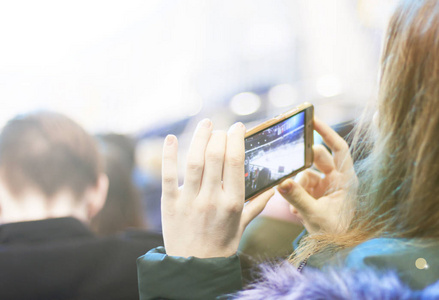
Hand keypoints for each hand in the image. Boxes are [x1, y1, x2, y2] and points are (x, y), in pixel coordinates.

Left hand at [161, 119, 274, 257]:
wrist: (195, 267)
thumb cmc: (222, 244)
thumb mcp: (243, 225)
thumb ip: (258, 204)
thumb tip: (274, 188)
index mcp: (233, 202)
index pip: (236, 161)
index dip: (236, 139)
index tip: (237, 128)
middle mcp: (212, 199)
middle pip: (215, 156)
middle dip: (219, 136)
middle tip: (220, 129)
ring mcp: (189, 201)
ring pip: (194, 161)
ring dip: (199, 137)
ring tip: (205, 124)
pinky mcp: (169, 203)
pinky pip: (168, 175)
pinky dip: (168, 155)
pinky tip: (171, 138)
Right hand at [278, 118, 355, 233]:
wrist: (333, 251)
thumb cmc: (335, 234)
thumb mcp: (315, 214)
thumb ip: (297, 197)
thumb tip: (281, 181)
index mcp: (346, 180)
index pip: (338, 148)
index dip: (327, 132)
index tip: (312, 120)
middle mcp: (337, 180)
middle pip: (316, 159)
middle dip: (302, 165)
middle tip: (288, 163)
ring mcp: (325, 187)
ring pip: (305, 174)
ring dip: (296, 187)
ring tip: (294, 205)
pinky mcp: (315, 195)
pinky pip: (300, 186)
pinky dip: (295, 196)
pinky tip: (296, 212)